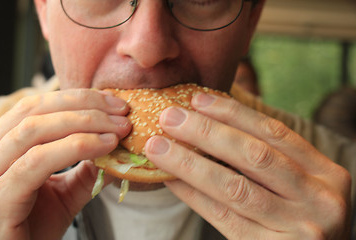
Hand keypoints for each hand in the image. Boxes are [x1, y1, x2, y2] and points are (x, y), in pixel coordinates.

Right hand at [0, 89, 130, 239]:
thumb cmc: (35, 228)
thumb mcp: (65, 193)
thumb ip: (85, 168)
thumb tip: (116, 144)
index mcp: (5, 147)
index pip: (38, 106)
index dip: (79, 98)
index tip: (115, 104)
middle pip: (35, 110)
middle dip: (85, 106)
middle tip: (123, 113)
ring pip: (33, 129)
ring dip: (84, 123)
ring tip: (119, 130)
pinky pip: (35, 163)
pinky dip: (75, 147)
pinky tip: (105, 146)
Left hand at [145, 93, 350, 238]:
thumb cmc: (299, 219)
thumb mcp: (299, 186)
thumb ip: (270, 161)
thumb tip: (210, 125)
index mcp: (326, 174)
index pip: (274, 132)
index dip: (233, 113)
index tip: (198, 99)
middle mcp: (319, 198)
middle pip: (253, 154)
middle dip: (206, 132)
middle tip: (170, 117)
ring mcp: (299, 228)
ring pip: (233, 186)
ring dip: (189, 163)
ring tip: (158, 147)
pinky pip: (221, 216)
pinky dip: (192, 195)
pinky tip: (171, 180)